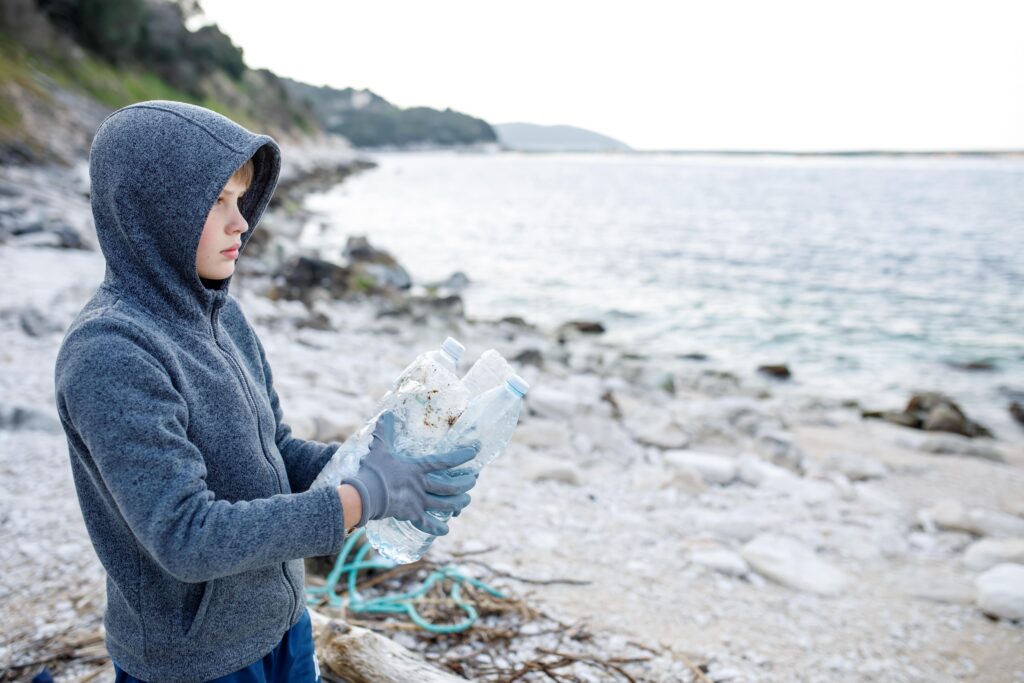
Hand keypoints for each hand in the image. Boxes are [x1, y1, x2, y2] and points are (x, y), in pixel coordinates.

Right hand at [341, 411, 479, 535]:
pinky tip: (446, 529)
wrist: (364, 494)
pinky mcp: (411, 515)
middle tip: (473, 481)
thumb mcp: (380, 448)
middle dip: (465, 484)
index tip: (474, 452)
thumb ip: (386, 432)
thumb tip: (387, 413)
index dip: (461, 456)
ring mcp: (418, 501)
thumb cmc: (373, 470)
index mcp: (417, 468)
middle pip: (450, 486)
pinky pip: (427, 523)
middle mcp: (421, 485)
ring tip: (466, 501)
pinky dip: (437, 527)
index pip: (444, 461)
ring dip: (458, 503)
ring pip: (445, 505)